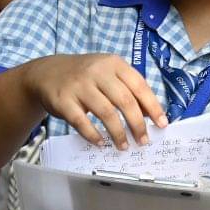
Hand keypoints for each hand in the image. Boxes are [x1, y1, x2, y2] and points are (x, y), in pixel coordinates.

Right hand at [19, 54, 167, 148]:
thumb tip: (149, 115)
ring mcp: (79, 85)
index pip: (139, 86)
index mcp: (114, 63)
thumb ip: (127, 90)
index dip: (152, 107)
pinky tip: (101, 143)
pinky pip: (82, 122)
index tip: (161, 124)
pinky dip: (93, 135)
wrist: (47, 73)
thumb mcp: (108, 74)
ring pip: (106, 113)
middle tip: (143, 141)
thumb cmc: (85, 77)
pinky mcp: (63, 100)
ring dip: (118, 133)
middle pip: (124, 101)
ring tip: (124, 146)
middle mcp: (97, 71)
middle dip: (137, 124)